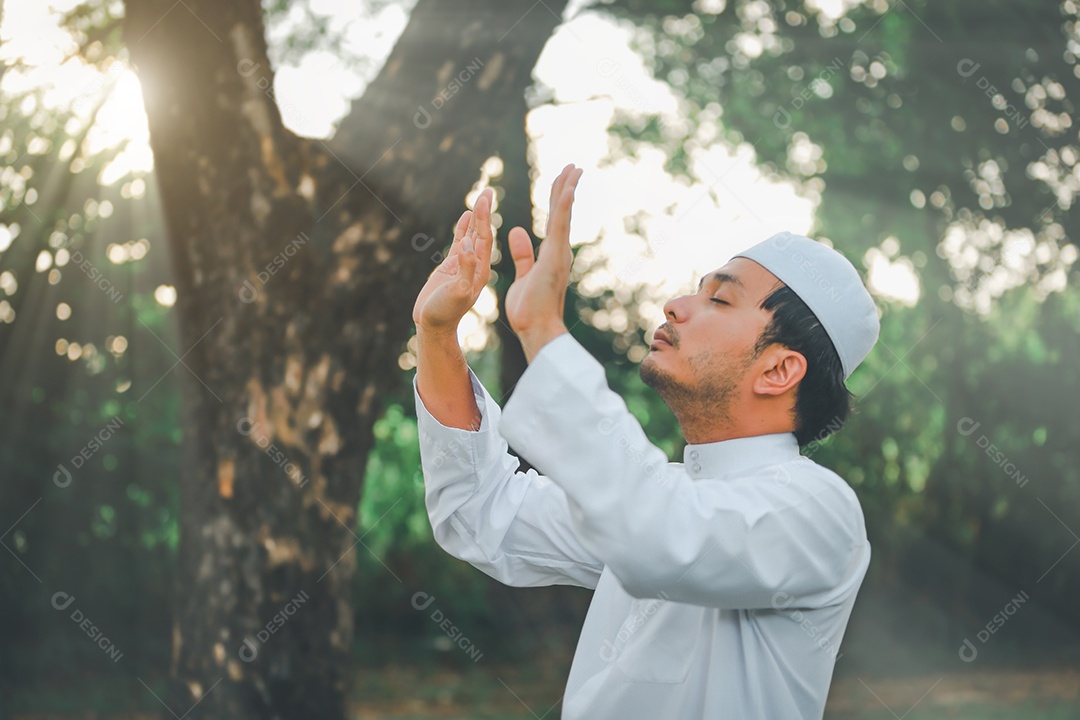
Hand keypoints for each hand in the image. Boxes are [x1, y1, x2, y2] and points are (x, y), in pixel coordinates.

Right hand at [412, 188, 494, 334]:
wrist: (434, 326)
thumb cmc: (446, 312)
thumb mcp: (458, 292)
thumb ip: (465, 269)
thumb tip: (468, 245)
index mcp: (480, 269)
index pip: (484, 238)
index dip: (485, 218)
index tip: (485, 199)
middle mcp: (475, 264)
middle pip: (482, 232)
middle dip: (484, 212)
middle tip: (488, 190)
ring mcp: (464, 264)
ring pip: (472, 234)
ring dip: (476, 216)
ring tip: (481, 197)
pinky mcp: (452, 266)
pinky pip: (460, 242)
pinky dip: (463, 228)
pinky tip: (466, 215)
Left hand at [505, 164, 582, 343]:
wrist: (536, 329)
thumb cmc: (529, 309)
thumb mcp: (523, 274)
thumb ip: (522, 253)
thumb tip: (517, 231)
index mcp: (552, 254)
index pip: (555, 219)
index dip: (558, 198)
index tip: (562, 179)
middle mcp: (559, 251)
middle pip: (562, 211)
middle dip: (567, 186)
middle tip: (574, 165)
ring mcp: (559, 253)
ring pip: (564, 215)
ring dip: (568, 190)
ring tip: (574, 168)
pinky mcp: (554, 258)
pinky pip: (559, 227)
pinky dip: (563, 208)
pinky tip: (567, 189)